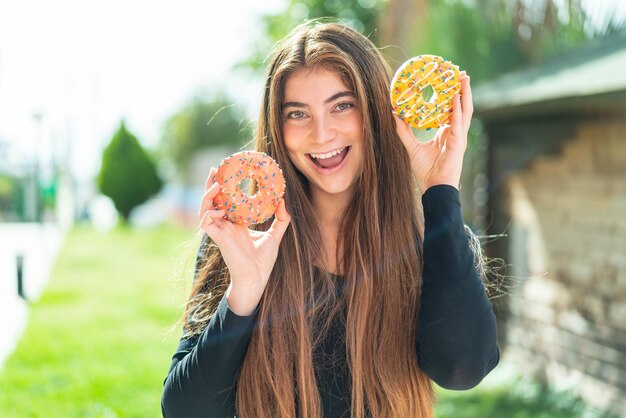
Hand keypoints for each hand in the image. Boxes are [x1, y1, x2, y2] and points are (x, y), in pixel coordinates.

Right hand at [198, 167, 290, 291]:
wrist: (256, 277)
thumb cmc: (264, 260)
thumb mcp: (275, 235)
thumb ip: (281, 218)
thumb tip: (284, 200)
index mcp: (236, 223)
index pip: (225, 200)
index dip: (224, 186)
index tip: (228, 171)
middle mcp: (225, 224)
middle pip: (212, 200)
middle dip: (210, 184)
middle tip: (215, 169)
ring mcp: (219, 230)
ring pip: (205, 208)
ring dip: (207, 194)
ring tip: (216, 183)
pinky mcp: (217, 237)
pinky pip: (206, 221)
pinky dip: (210, 212)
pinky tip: (221, 208)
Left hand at [394, 72, 472, 191]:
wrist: (434, 187)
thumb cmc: (426, 170)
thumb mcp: (411, 146)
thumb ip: (404, 131)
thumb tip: (394, 115)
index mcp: (447, 133)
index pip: (452, 110)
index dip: (452, 96)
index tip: (449, 81)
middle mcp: (456, 133)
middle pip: (462, 106)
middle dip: (462, 90)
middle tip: (460, 73)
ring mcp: (459, 137)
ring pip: (465, 110)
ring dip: (465, 93)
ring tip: (463, 78)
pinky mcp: (459, 142)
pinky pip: (459, 122)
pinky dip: (457, 109)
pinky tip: (456, 97)